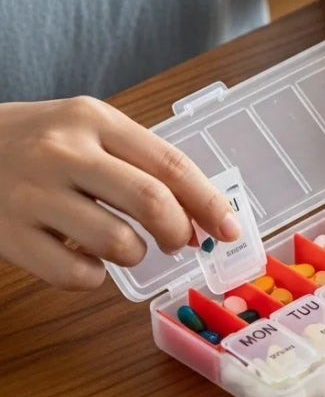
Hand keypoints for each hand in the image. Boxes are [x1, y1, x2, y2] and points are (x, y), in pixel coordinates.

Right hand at [0, 98, 239, 289]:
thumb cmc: (39, 142)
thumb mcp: (89, 131)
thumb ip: (141, 164)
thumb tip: (202, 216)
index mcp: (93, 119)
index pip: (170, 164)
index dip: (209, 202)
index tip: (230, 229)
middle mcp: (62, 152)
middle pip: (150, 200)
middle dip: (178, 230)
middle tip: (180, 241)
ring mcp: (31, 195)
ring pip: (118, 242)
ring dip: (136, 254)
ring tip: (124, 244)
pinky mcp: (7, 236)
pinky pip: (76, 275)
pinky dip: (94, 277)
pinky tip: (85, 258)